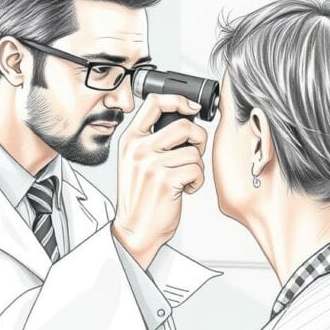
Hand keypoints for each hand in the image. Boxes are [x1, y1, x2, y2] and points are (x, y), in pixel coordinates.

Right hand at [111, 93, 207, 268]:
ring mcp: (151, 164)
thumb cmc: (140, 198)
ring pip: (193, 152)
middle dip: (198, 138)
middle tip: (195, 151)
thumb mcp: (136, 163)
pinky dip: (198, 181)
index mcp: (131, 140)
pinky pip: (196, 170)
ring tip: (186, 178)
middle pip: (183, 125)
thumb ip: (151, 141)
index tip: (190, 107)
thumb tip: (182, 123)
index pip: (153, 103)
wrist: (135, 229)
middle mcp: (139, 149)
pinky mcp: (165, 180)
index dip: (177, 100)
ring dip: (198, 167)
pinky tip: (187, 188)